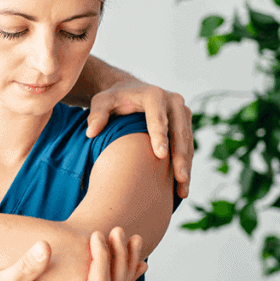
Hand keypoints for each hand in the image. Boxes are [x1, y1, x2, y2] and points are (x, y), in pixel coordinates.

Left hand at [85, 79, 193, 196]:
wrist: (129, 90)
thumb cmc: (114, 99)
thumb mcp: (102, 102)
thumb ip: (97, 114)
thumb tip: (91, 132)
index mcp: (153, 95)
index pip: (157, 118)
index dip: (160, 136)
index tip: (160, 155)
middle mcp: (173, 101)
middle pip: (179, 132)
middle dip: (180, 156)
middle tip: (179, 179)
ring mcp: (182, 112)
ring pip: (187, 142)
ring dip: (186, 165)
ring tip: (183, 190)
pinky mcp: (185, 123)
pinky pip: (188, 145)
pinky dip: (186, 164)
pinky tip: (182, 185)